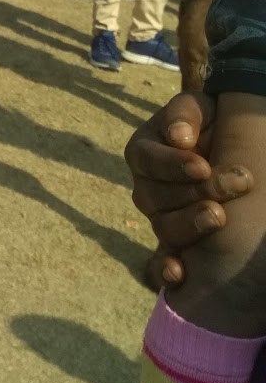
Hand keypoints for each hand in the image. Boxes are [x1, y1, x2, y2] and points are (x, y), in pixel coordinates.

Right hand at [124, 92, 252, 281]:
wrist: (225, 145)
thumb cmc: (208, 123)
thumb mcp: (197, 108)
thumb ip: (185, 114)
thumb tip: (179, 138)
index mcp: (143, 152)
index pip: (147, 160)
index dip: (172, 165)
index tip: (203, 166)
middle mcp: (145, 187)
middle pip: (156, 197)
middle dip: (197, 192)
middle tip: (239, 182)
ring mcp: (159, 217)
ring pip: (163, 228)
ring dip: (191, 224)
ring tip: (221, 217)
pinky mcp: (175, 242)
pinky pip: (161, 261)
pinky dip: (167, 268)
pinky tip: (179, 275)